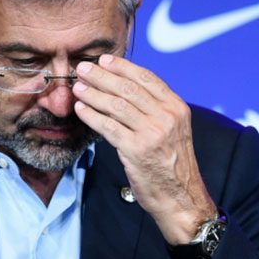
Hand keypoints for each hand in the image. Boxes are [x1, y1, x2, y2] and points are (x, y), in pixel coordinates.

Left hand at [73, 54, 216, 243]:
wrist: (181, 198)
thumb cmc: (172, 165)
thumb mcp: (172, 130)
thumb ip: (155, 110)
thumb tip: (124, 89)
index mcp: (176, 108)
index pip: (147, 78)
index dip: (122, 67)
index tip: (103, 60)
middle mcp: (167, 117)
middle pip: (128, 88)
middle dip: (102, 76)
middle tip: (82, 68)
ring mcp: (152, 133)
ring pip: (116, 105)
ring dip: (93, 94)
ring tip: (77, 87)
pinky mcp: (137, 150)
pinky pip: (108, 127)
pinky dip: (92, 116)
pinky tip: (81, 110)